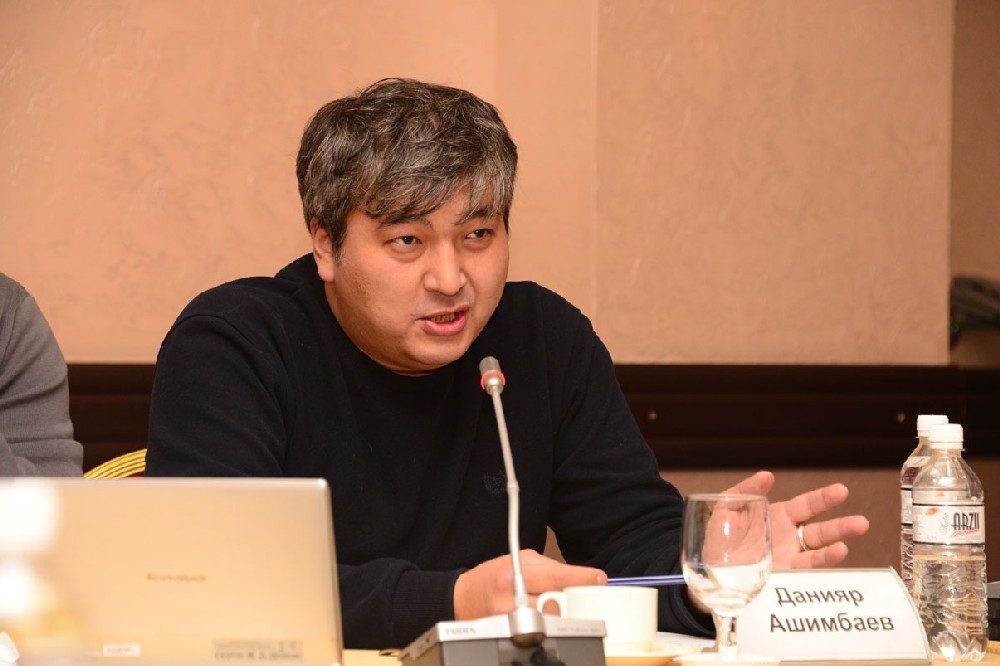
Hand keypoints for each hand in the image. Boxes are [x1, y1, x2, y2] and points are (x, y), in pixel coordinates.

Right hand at [453, 549, 606, 619]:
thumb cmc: (493, 576)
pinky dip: (548, 625)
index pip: (556, 576)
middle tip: (579, 597)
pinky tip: (544, 618)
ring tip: (558, 608)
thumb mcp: (520, 560)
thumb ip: (548, 567)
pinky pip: (539, 631)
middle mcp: (512, 597)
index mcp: (516, 573)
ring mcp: (510, 619)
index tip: (598, 579)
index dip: (581, 578)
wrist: (464, 597)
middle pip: (556, 603)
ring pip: (550, 621)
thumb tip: (579, 576)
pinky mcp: (509, 633)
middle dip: (572, 601)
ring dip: (561, 615)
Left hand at [724, 471, 869, 568]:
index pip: (806, 506)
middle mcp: (789, 537)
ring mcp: (789, 558)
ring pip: (818, 552)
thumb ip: (746, 491)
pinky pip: (805, 571)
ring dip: (835, 549)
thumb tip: (767, 475)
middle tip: (861, 523)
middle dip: (841, 527)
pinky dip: (819, 566)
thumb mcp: (726, 508)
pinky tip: (830, 559)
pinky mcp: (784, 577)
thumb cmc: (718, 538)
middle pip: (821, 530)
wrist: (708, 570)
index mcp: (778, 517)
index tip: (842, 491)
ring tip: (846, 546)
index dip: (824, 499)